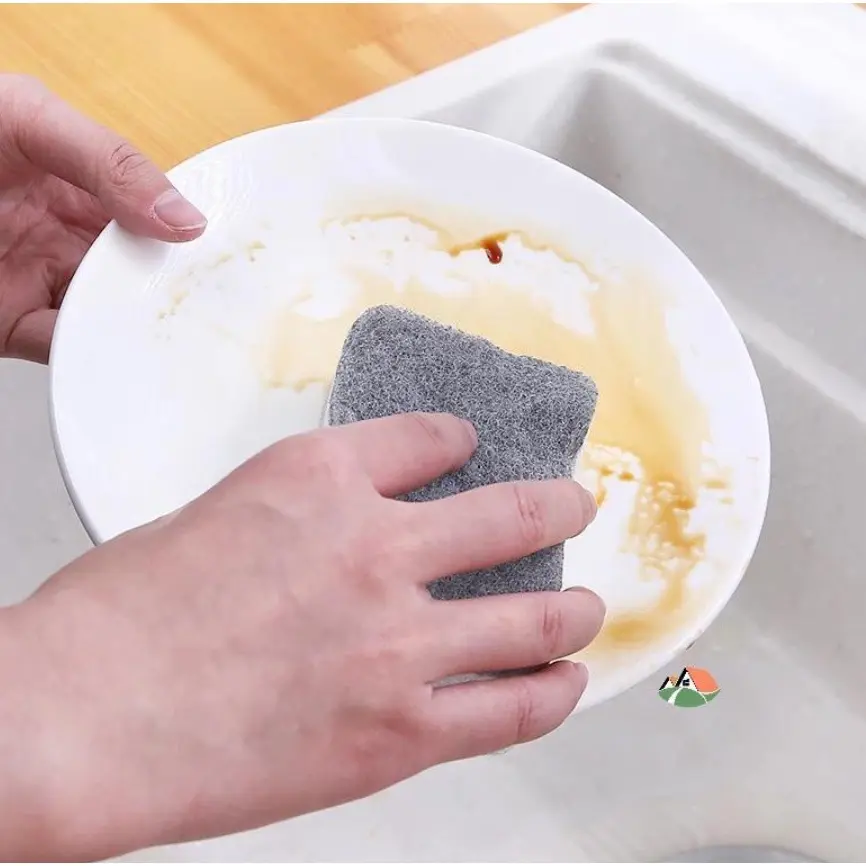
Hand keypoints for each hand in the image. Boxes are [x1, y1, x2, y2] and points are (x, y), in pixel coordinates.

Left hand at [0, 74, 205, 362]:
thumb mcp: (26, 121)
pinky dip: (94, 352)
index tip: (229, 250)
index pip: (152, 206)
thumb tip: (183, 216)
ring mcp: (39, 279)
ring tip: (178, 329)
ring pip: (111, 311)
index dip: (190, 226)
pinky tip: (120, 349)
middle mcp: (64, 230)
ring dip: (140, 321)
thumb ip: (109, 161)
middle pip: (139, 266)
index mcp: (77, 177)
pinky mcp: (13, 324)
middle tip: (216, 299)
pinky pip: (67, 344)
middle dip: (175, 283)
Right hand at [2, 413, 603, 859]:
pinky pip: (512, 710)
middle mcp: (376, 547)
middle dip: (556, 507)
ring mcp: (398, 642)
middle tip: (572, 507)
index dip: (458, 439)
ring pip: (535, 615)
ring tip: (587, 609)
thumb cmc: (117, 620)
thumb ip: (297, 522)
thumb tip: (337, 541)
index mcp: (319, 476)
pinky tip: (564, 684)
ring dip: (574, 609)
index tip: (471, 448)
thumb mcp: (214, 518)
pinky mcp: (399, 732)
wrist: (79, 719)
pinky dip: (551, 694)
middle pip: (511, 513)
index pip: (426, 438)